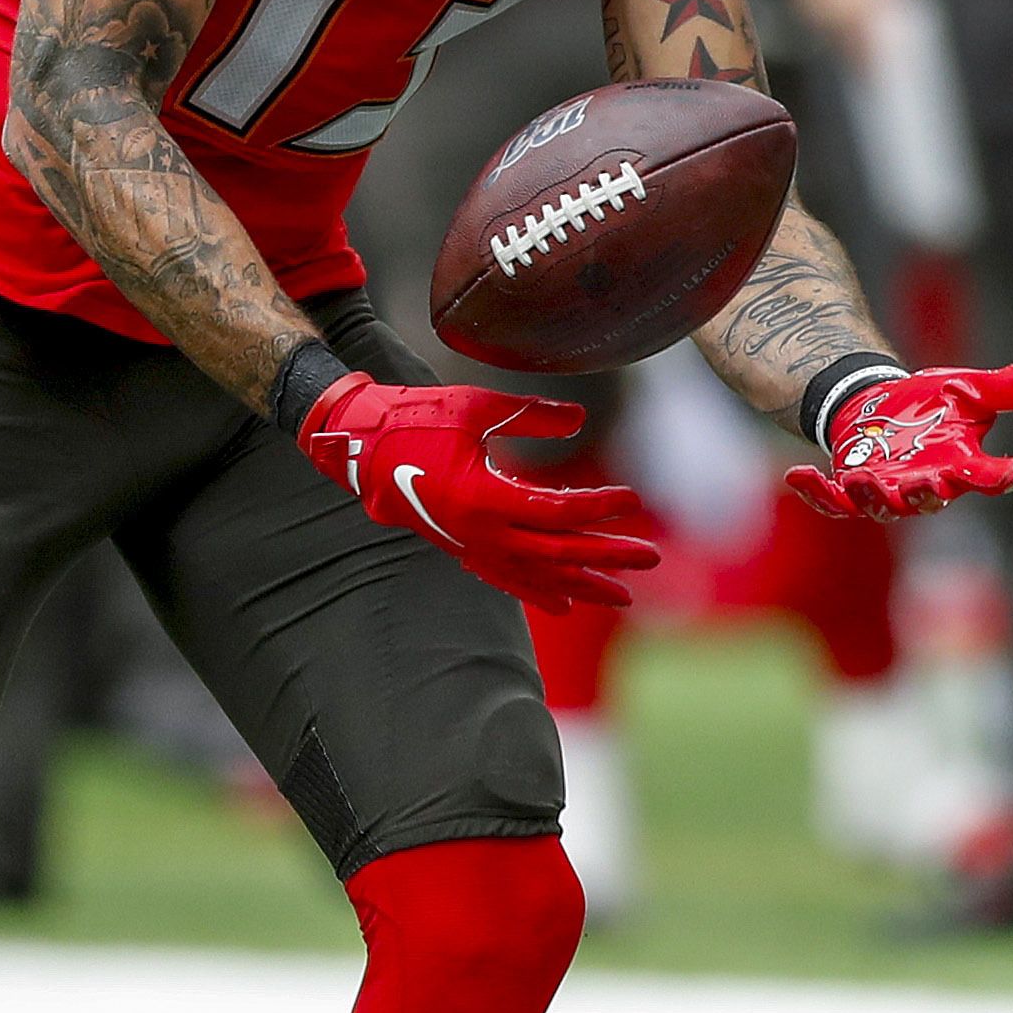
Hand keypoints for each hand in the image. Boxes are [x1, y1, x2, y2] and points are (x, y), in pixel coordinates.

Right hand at [291, 373, 658, 610]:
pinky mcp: (463, 549)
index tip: (633, 500)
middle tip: (650, 557)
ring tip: (624, 597)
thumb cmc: (417, 419)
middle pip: (557, 553)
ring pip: (537, 576)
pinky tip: (565, 605)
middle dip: (606, 557)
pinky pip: (508, 580)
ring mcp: (470, 547)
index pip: (557, 512)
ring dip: (583, 585)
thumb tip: (579, 422)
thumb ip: (531, 415)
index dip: (598, 508)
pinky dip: (540, 592)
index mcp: (482, 496)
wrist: (362, 450)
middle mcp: (480, 532)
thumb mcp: (475, 407)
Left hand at [788, 363, 1012, 520]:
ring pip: (878, 507)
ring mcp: (884, 492)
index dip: (1001, 476)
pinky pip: (832, 500)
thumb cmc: (933, 405)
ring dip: (870, 496)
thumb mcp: (968, 388)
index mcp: (960, 467)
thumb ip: (1002, 387)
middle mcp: (924, 487)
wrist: (884, 406)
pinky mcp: (848, 488)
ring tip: (860, 479)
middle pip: (929, 500)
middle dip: (925, 495)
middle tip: (926, 483)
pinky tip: (797, 473)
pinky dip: (815, 492)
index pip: (988, 477)